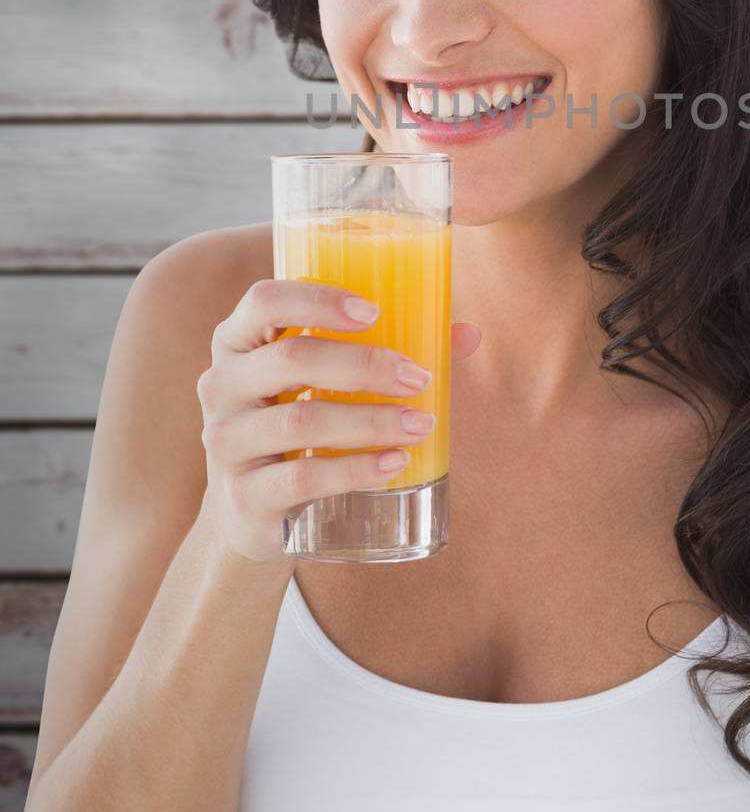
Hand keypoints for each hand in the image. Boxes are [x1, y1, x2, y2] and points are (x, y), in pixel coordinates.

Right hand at [196, 278, 479, 564]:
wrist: (250, 511)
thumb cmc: (301, 421)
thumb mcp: (325, 382)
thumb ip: (389, 350)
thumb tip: (466, 334)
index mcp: (238, 341)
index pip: (264, 301)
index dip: (318, 300)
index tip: (374, 311)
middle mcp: (221, 385)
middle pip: (291, 359)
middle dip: (365, 365)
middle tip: (419, 378)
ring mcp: (226, 443)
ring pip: (301, 421)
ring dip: (370, 420)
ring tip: (421, 423)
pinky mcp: (244, 496)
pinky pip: (302, 478)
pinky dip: (355, 469)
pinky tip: (395, 463)